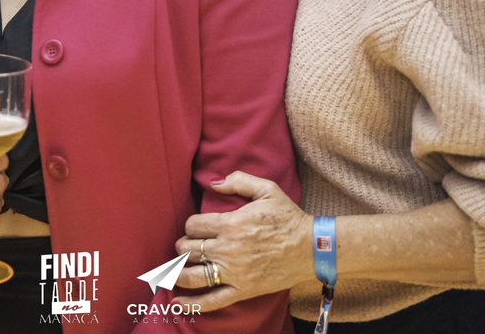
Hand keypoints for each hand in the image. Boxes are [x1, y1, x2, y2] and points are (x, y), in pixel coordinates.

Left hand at [174, 171, 314, 312]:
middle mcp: (228, 249)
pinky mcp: (243, 290)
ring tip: (173, 271)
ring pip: (193, 275)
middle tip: (185, 247)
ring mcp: (234, 272)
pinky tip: (178, 302)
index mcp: (231, 223)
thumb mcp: (267, 189)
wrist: (311, 247)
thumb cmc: (289, 217)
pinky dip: (193, 303)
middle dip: (183, 247)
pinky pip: (213, 300)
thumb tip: (214, 183)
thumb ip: (238, 181)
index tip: (195, 228)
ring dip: (178, 272)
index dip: (190, 226)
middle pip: (189, 250)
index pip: (193, 226)